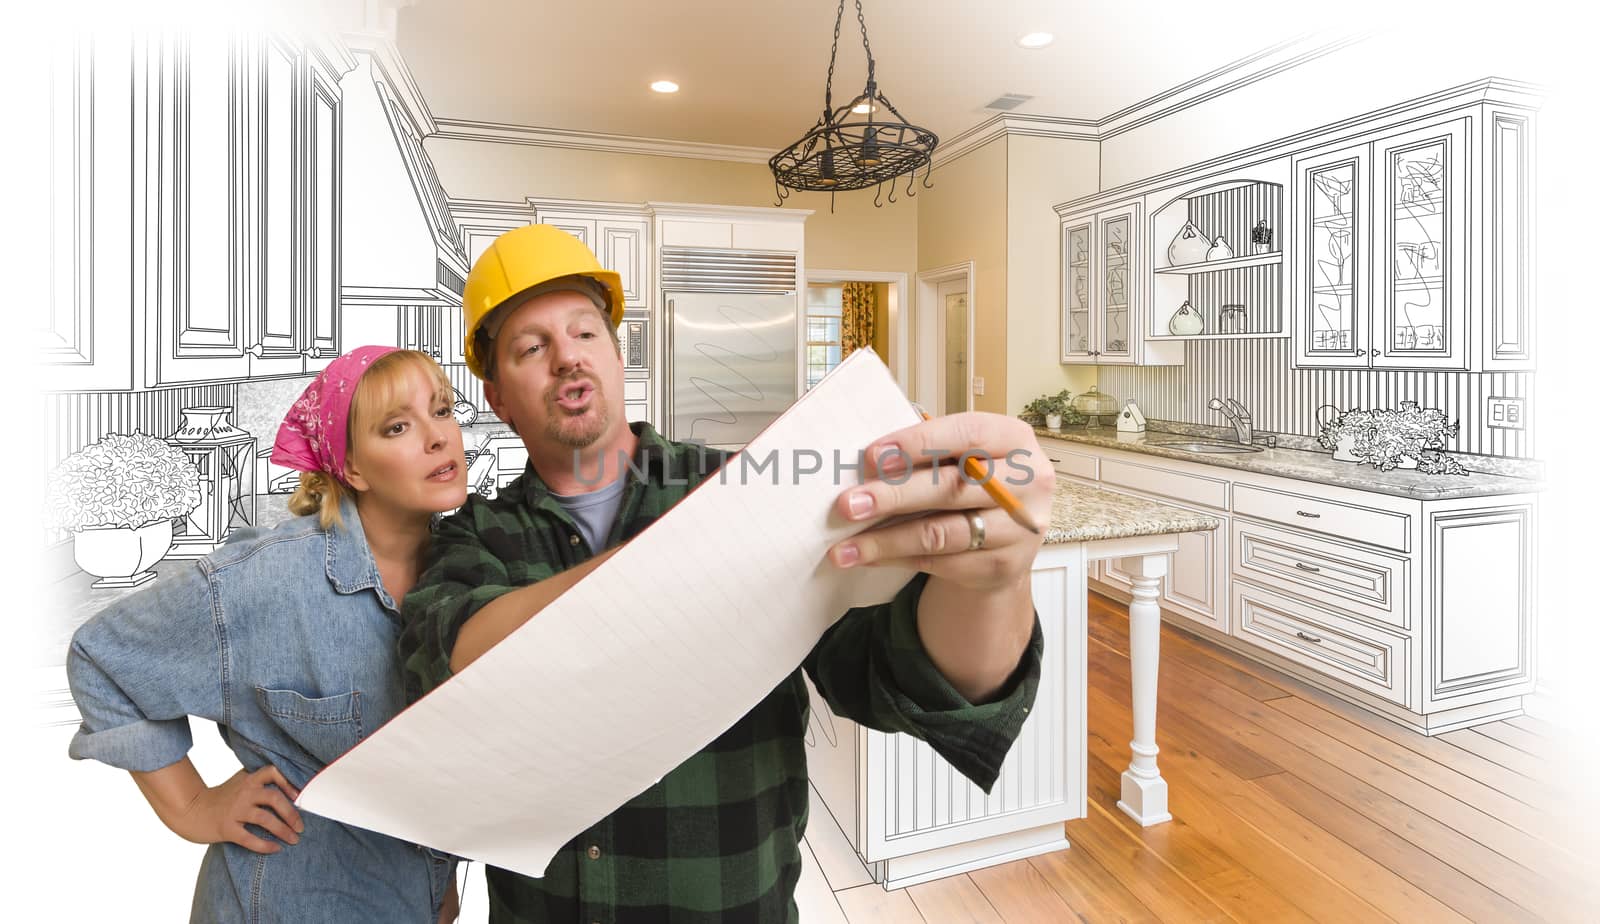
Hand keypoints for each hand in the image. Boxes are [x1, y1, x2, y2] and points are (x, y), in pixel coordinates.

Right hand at [173, 765, 304, 853]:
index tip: (298, 796)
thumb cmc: (220, 798)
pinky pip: (250, 839)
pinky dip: (265, 845)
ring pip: (265, 819)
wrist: (190, 810)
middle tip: (301, 827)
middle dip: (292, 814)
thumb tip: (290, 789)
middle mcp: (243, 793)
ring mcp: (234, 811)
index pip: (272, 772)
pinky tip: (276, 849)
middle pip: (274, 798)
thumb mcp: (239, 783)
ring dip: (283, 831)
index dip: (288, 782)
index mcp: (248, 780)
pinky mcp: (226, 828)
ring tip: (294, 840)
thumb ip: (258, 782)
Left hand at [828, 412, 1053, 590]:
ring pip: (942, 534)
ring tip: (844, 546)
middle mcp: (1029, 484)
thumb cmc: (973, 482)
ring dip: (886, 539)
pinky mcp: (1003, 567)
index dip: (918, 443)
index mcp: (1016, 440)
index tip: (872, 456)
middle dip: (894, 495)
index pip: (968, 434)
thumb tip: (866, 464)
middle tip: (849, 504)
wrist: (1006, 537)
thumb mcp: (962, 456)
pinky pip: (940, 563)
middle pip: (953, 488)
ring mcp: (1019, 529)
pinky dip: (897, 558)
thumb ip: (927, 453)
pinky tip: (866, 556)